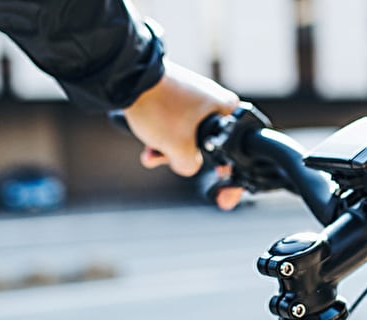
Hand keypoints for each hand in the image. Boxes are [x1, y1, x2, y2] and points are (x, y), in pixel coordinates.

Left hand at [123, 61, 244, 209]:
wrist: (127, 77)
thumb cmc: (160, 108)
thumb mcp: (179, 149)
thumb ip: (191, 167)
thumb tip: (187, 165)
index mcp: (227, 108)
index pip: (238, 148)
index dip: (231, 176)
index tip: (224, 195)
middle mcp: (214, 100)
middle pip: (208, 145)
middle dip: (185, 159)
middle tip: (173, 162)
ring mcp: (192, 98)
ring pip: (186, 137)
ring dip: (168, 150)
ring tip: (152, 154)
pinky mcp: (173, 96)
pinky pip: (173, 125)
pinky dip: (161, 137)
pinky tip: (147, 146)